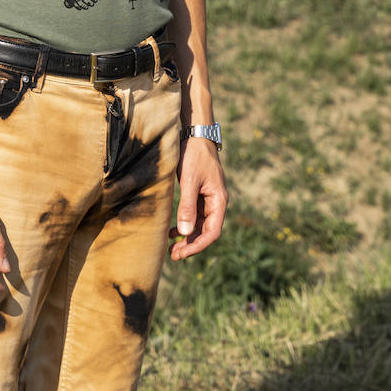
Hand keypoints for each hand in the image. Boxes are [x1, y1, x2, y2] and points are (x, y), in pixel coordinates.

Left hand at [169, 137, 226, 261]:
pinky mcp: (200, 193)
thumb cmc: (194, 155)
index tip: (182, 253)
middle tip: (173, 256)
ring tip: (171, 248)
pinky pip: (194, 215)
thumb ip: (187, 206)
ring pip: (199, 224)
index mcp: (219, 201)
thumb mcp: (189, 180)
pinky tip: (172, 232)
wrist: (195, 134)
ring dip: (187, 236)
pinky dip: (184, 224)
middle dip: (190, 244)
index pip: (212, 232)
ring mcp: (208, 198)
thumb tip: (185, 232)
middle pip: (206, 231)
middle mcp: (216, 202)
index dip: (197, 245)